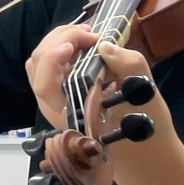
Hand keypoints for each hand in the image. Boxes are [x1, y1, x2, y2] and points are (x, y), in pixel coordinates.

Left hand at [26, 28, 173, 151]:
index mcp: (69, 113)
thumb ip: (128, 65)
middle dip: (61, 39)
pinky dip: (61, 49)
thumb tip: (105, 46)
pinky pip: (49, 68)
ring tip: (86, 34)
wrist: (143, 152)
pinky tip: (83, 45)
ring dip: (59, 41)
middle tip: (91, 32)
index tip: (86, 41)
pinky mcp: (60, 94)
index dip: (55, 56)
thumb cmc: (144, 128)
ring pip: (39, 64)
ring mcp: (54, 100)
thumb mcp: (146, 95)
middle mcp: (54, 108)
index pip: (44, 83)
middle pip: (37, 66)